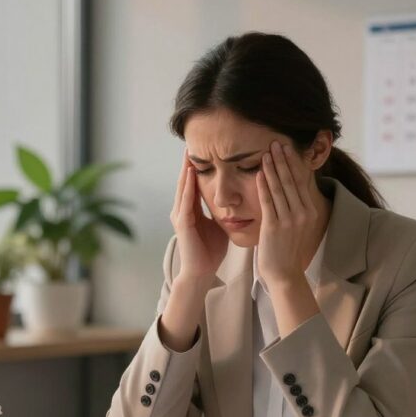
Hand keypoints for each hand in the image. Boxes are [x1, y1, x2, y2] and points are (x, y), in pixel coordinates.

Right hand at [170, 148, 227, 283]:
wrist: (201, 272)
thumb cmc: (210, 252)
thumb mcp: (218, 226)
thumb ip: (222, 212)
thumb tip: (235, 201)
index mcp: (191, 211)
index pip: (194, 184)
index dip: (197, 168)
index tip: (204, 151)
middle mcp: (182, 210)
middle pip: (185, 182)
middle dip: (188, 164)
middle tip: (191, 144)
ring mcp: (180, 216)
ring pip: (183, 188)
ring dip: (186, 171)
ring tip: (189, 154)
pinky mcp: (182, 223)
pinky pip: (185, 201)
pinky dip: (188, 187)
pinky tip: (191, 174)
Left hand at [256, 140, 320, 290]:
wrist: (284, 274)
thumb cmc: (287, 249)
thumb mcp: (297, 225)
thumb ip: (294, 206)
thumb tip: (289, 187)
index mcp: (310, 211)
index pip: (302, 181)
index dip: (294, 163)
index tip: (287, 147)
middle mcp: (303, 213)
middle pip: (292, 180)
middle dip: (283, 160)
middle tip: (276, 142)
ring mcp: (290, 220)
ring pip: (280, 188)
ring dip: (272, 168)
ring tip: (266, 152)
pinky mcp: (275, 226)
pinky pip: (268, 201)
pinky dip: (263, 186)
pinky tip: (259, 173)